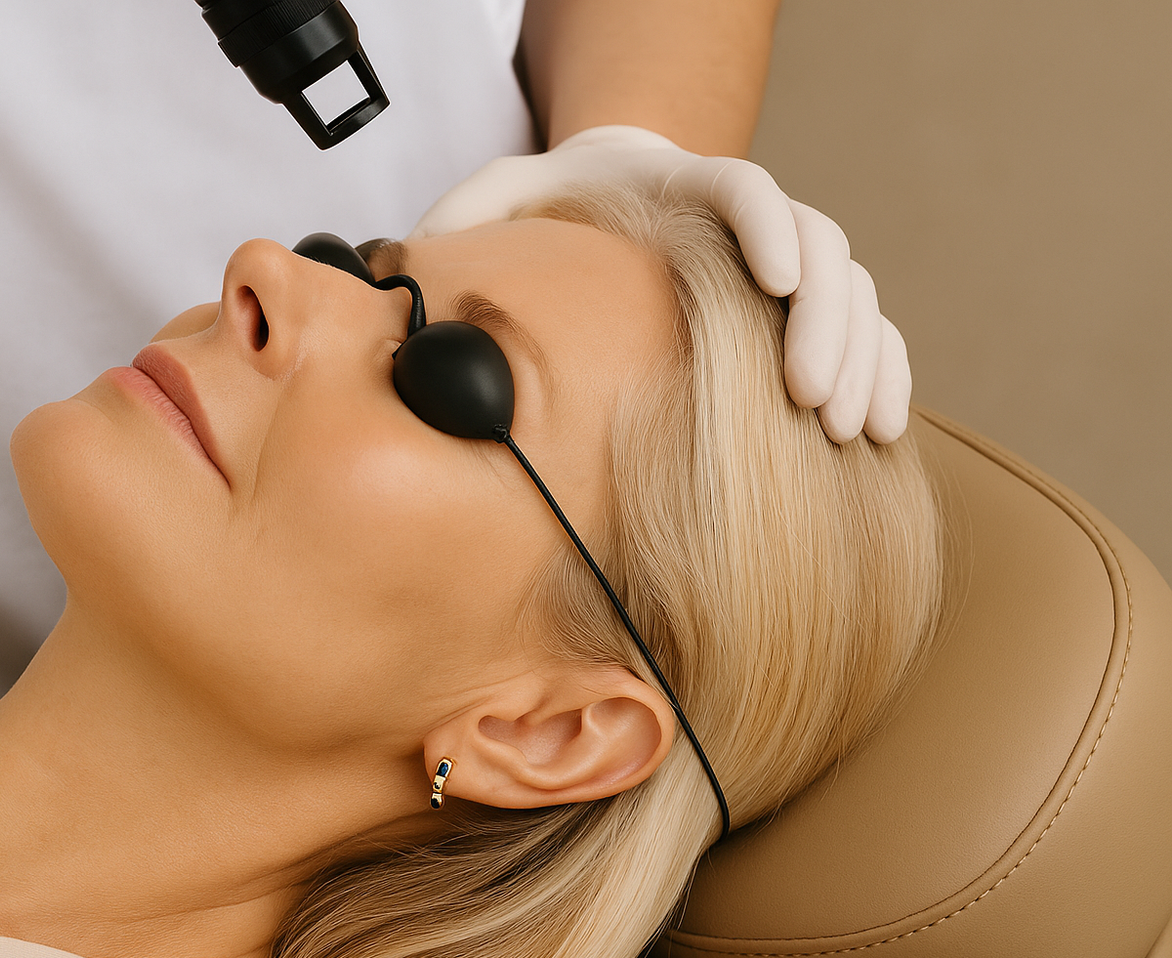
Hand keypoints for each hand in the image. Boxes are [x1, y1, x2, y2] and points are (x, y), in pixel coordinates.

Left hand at [412, 126, 909, 443]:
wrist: (608, 201)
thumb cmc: (552, 209)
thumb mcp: (498, 198)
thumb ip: (467, 217)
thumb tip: (413, 268)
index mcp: (681, 188)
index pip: (742, 190)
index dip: (767, 230)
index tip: (775, 282)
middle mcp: (747, 220)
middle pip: (820, 248)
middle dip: (827, 323)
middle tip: (813, 404)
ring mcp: (782, 263)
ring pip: (853, 293)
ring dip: (862, 357)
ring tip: (852, 432)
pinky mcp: (797, 307)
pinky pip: (862, 330)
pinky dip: (881, 372)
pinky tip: (879, 432)